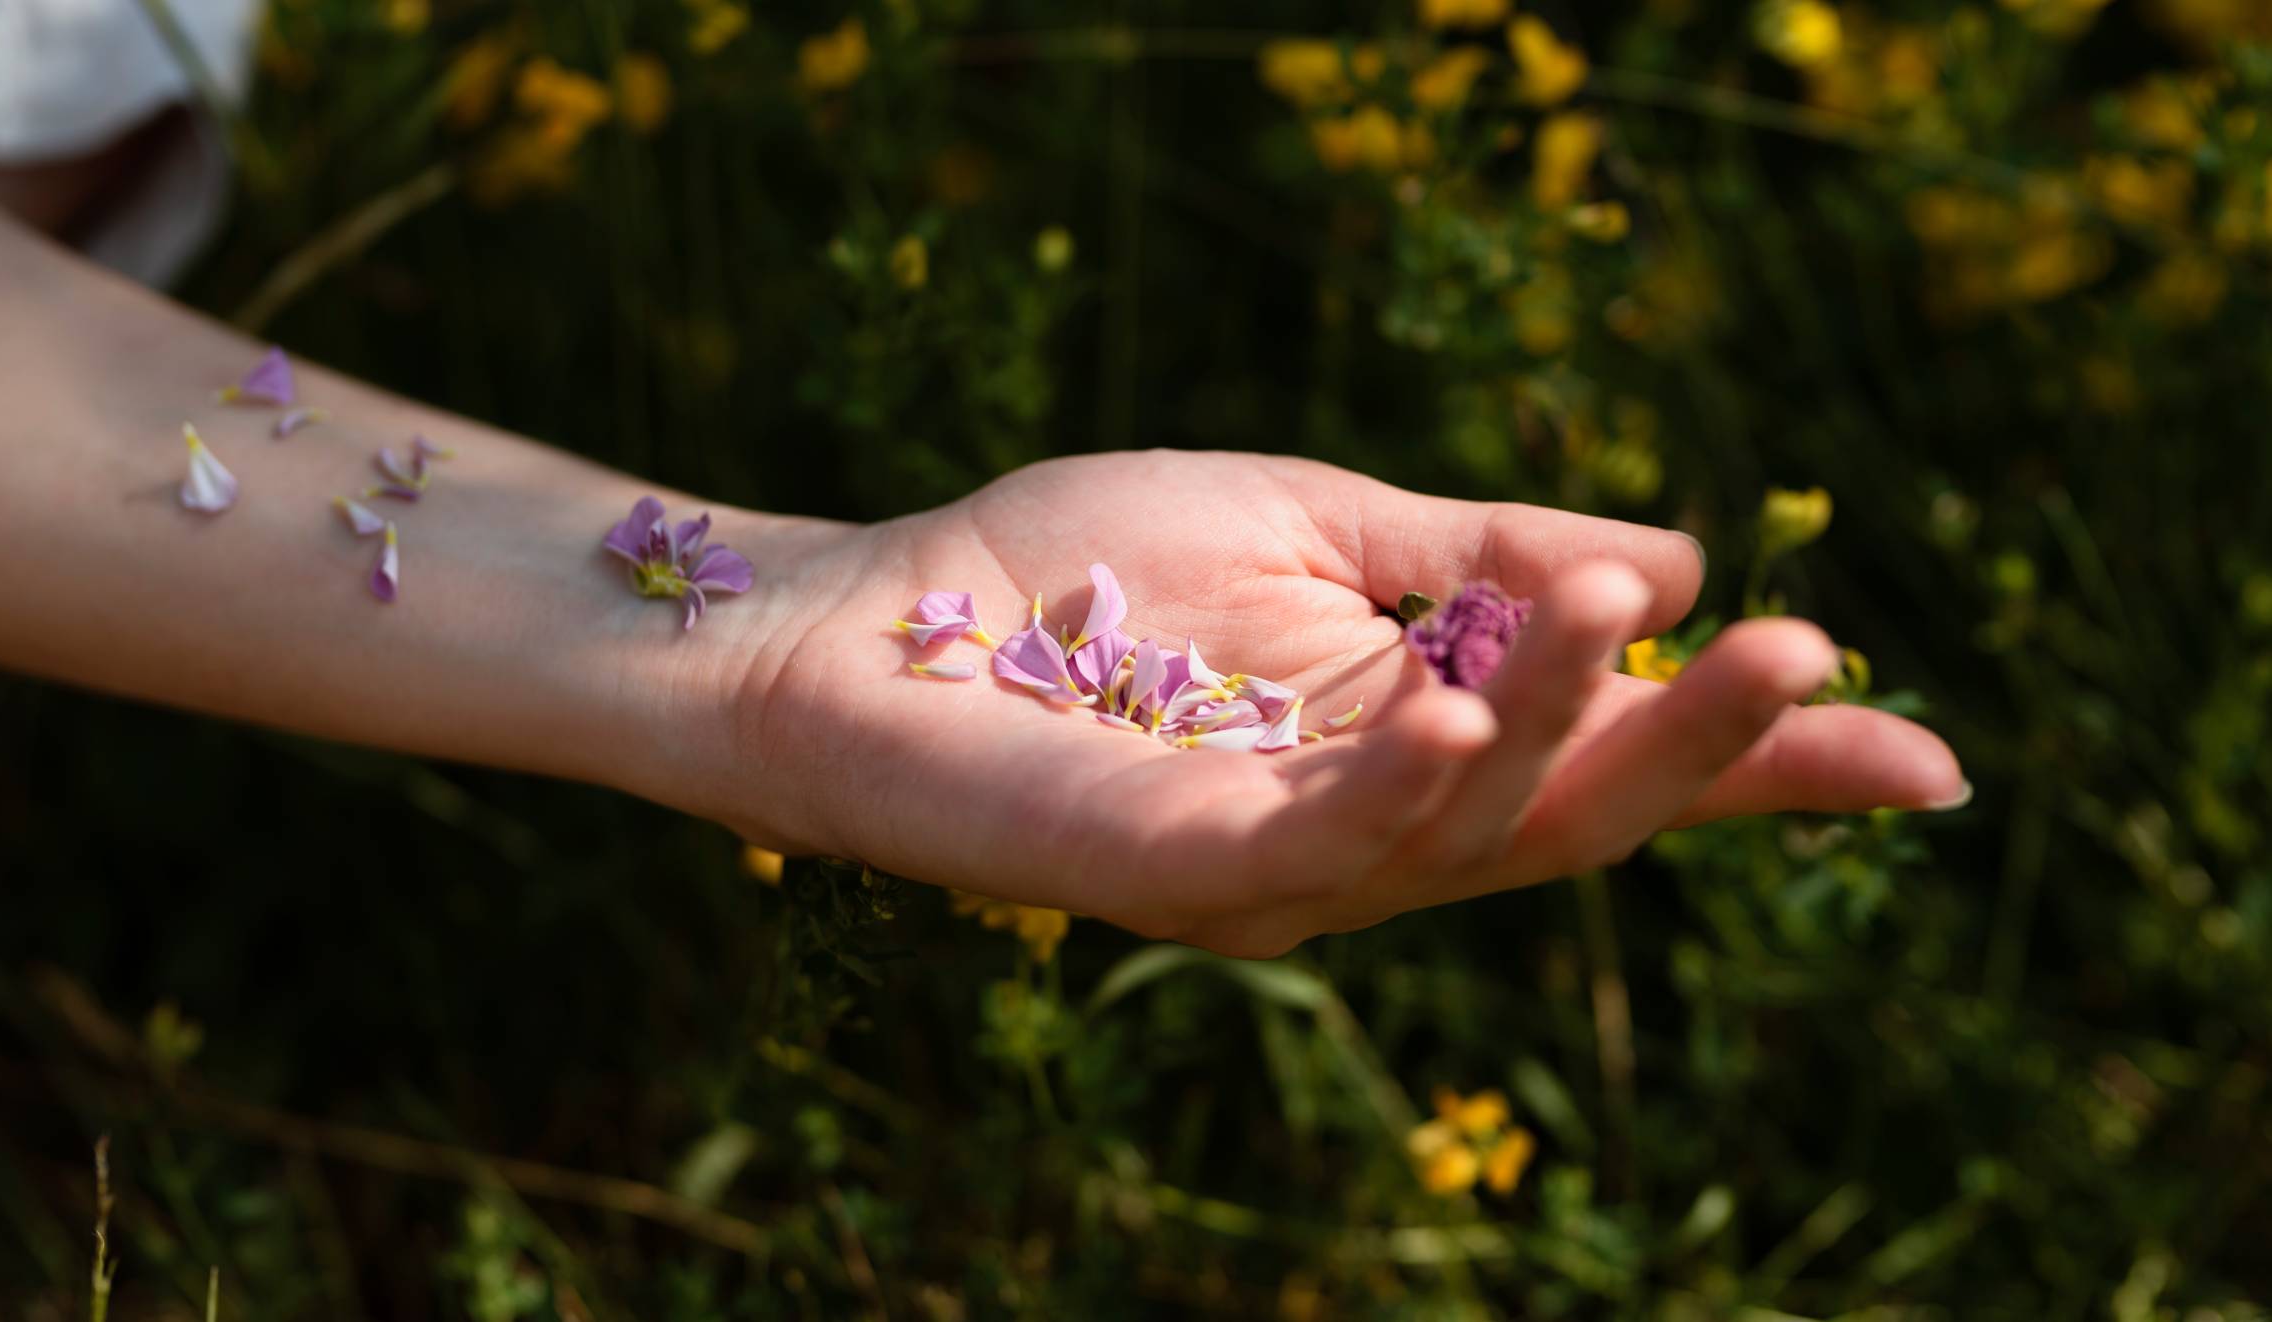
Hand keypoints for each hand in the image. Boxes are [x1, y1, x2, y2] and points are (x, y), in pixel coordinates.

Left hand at [677, 451, 1964, 956]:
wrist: (868, 620)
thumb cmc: (1070, 568)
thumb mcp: (1309, 522)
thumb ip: (1473, 551)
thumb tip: (1672, 551)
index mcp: (1413, 738)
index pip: (1611, 761)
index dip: (1758, 763)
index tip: (1919, 753)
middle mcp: (1371, 828)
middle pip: (1578, 816)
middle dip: (1701, 745)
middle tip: (1809, 650)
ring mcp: (1281, 872)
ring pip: (1474, 830)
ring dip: (1570, 722)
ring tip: (1648, 609)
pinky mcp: (1180, 880)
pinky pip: (1321, 849)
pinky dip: (1406, 783)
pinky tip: (1462, 702)